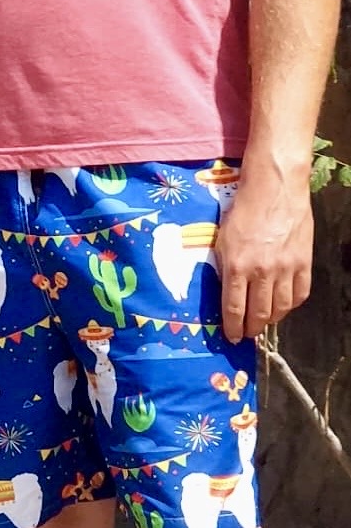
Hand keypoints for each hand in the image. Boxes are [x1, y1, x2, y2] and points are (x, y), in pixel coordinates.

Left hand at [212, 172, 312, 343]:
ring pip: (281, 308)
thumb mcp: (222, 239)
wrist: (274, 189)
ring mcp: (286, 268)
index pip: (234, 308)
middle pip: (258, 313)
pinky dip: (291, 305)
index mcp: (237, 265)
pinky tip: (283, 306)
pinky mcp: (304, 262)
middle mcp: (262, 271)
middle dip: (251, 328)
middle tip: (247, 333)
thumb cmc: (243, 210)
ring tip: (263, 322)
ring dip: (271, 320)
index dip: (233, 327)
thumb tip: (226, 291)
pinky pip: (300, 294)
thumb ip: (225, 266)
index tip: (231, 337)